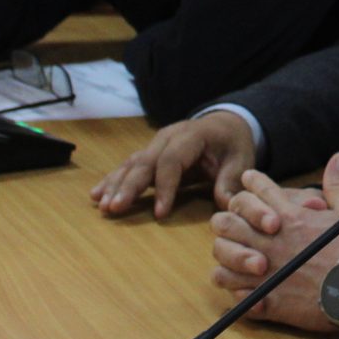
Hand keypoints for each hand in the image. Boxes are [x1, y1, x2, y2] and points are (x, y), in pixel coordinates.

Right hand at [92, 111, 259, 218]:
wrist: (225, 125)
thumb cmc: (232, 145)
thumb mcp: (241, 160)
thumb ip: (232, 181)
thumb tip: (226, 205)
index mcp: (192, 136)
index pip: (173, 161)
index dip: (165, 187)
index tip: (160, 214)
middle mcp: (168, 137)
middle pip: (145, 161)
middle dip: (129, 186)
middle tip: (115, 208)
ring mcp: (155, 144)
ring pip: (132, 164)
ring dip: (116, 185)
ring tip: (102, 205)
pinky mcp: (149, 153)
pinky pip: (128, 166)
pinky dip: (113, 180)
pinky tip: (97, 195)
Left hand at [212, 153, 338, 330]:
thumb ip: (337, 184)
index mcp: (289, 216)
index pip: (258, 189)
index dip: (252, 181)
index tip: (249, 180)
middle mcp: (270, 240)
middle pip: (227, 222)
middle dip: (229, 218)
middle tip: (236, 221)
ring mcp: (265, 270)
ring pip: (223, 257)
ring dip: (228, 254)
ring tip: (235, 256)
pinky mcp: (266, 298)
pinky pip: (234, 290)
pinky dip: (235, 287)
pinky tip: (244, 285)